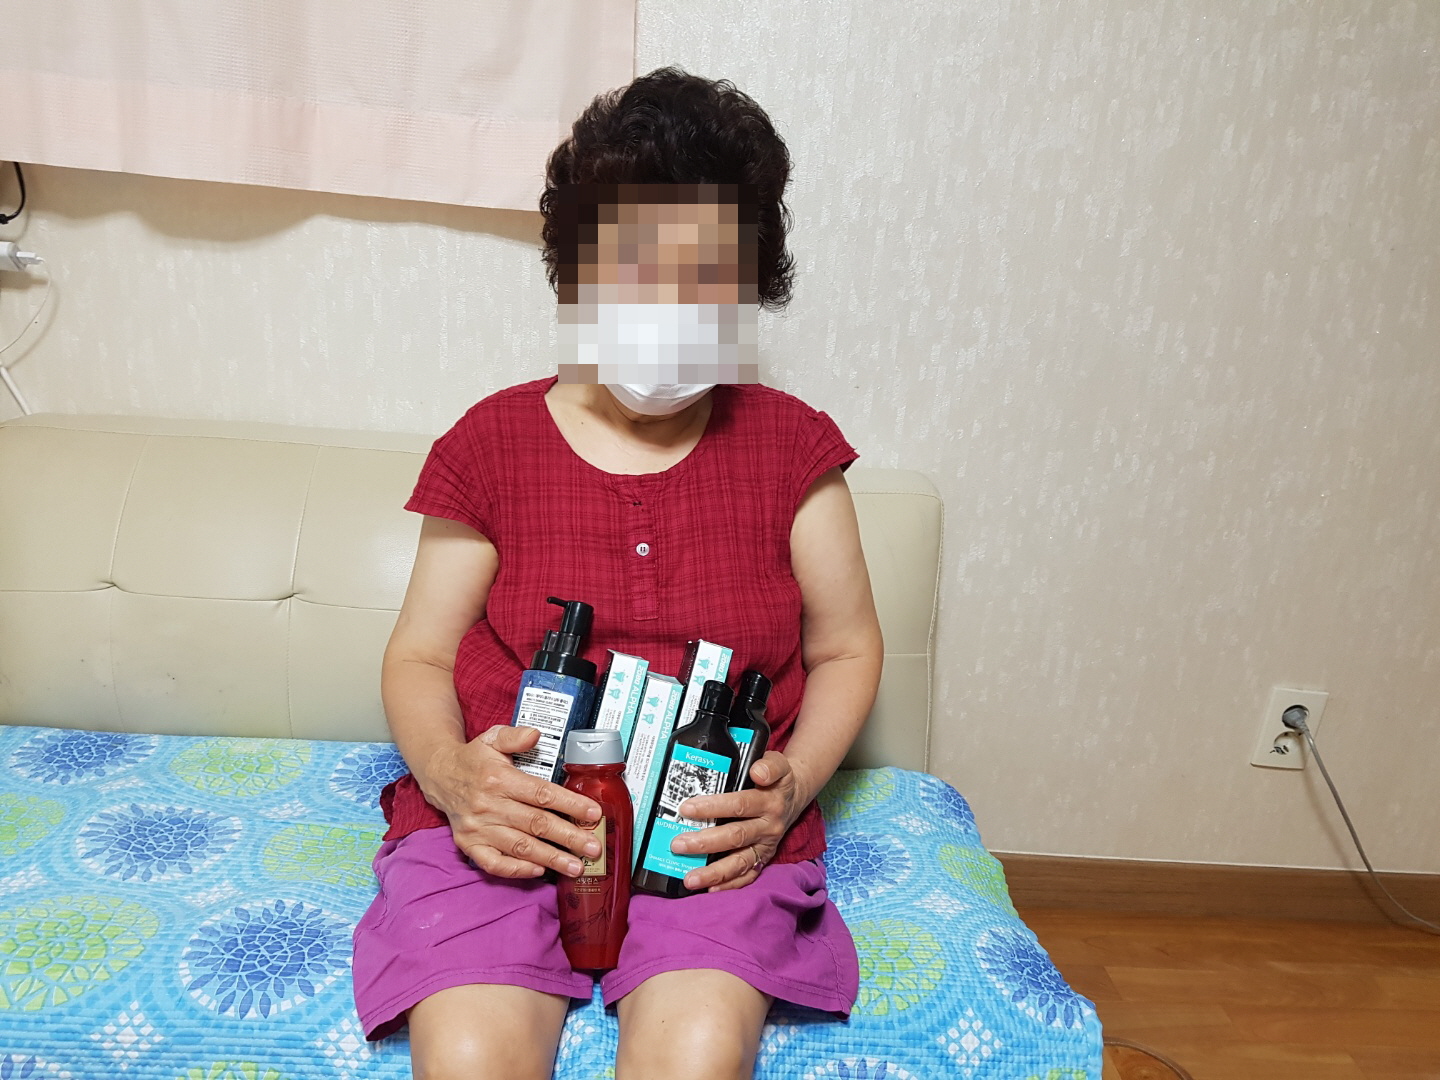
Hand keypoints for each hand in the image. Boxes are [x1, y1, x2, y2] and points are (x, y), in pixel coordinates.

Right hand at [421, 725, 601, 878]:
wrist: (439, 774)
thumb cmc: (473, 759)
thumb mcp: (492, 738)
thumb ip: (514, 735)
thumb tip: (535, 734)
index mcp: (498, 779)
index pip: (541, 794)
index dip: (570, 804)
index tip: (593, 813)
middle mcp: (488, 806)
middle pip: (536, 825)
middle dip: (568, 838)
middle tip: (593, 848)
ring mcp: (478, 829)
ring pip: (520, 847)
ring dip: (550, 859)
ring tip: (576, 867)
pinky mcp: (469, 845)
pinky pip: (494, 863)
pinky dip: (517, 870)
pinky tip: (540, 871)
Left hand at [667, 751, 806, 892]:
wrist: (794, 795)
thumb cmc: (776, 778)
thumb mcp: (778, 763)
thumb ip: (769, 765)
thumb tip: (757, 772)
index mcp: (769, 800)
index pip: (739, 804)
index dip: (714, 806)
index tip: (687, 807)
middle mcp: (769, 825)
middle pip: (735, 836)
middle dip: (704, 842)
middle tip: (677, 844)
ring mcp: (766, 845)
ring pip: (740, 861)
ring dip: (714, 872)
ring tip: (689, 878)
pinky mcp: (765, 858)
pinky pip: (748, 875)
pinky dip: (730, 884)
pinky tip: (709, 889)